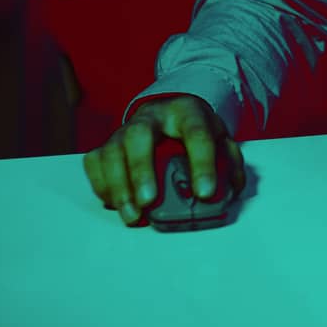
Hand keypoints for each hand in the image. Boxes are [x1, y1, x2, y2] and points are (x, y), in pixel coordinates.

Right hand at [82, 94, 245, 226]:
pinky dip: (102, 186)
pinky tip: (116, 205)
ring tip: (133, 215)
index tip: (205, 194)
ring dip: (118, 186)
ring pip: (111, 151)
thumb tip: (231, 189)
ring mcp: (124, 129)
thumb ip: (230, 161)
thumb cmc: (195, 132)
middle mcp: (151, 116)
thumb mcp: (220, 138)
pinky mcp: (106, 144)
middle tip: (149, 201)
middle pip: (138, 135)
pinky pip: (95, 162)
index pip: (196, 133)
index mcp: (187, 111)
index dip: (202, 164)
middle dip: (141, 169)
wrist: (170, 113)